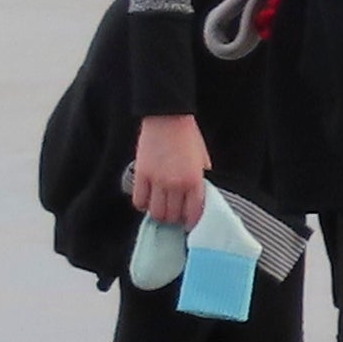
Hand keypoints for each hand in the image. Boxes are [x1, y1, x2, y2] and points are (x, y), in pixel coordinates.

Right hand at [127, 113, 207, 230]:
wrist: (167, 118)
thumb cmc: (188, 137)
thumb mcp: (203, 159)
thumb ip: (201, 180)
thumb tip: (200, 198)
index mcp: (194, 181)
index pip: (193, 213)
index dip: (191, 222)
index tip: (190, 222)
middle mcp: (175, 184)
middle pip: (173, 216)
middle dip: (175, 219)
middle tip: (175, 216)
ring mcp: (156, 181)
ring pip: (156, 212)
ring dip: (160, 214)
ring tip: (162, 209)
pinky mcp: (141, 175)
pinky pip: (139, 201)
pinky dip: (143, 205)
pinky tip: (148, 201)